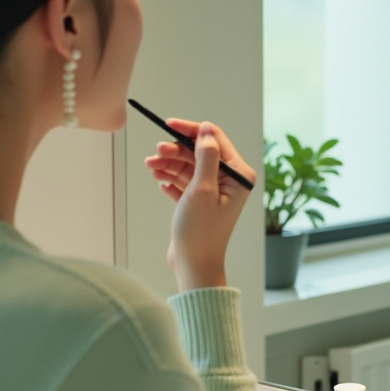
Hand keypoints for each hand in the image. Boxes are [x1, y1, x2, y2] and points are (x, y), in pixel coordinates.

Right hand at [143, 119, 256, 291]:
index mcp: (238, 176)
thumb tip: (206, 130)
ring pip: (188, 166)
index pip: (214, 140)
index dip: (191, 130)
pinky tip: (159, 180)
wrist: (193, 265)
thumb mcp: (202, 190)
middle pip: (199, 152)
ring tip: (151, 166)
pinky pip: (183, 182)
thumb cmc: (201, 233)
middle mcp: (229, 182)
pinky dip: (170, 179)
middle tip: (156, 153)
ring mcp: (214, 192)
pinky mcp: (199, 202)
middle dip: (176, 150)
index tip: (169, 125)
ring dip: (169, 164)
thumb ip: (205, 157)